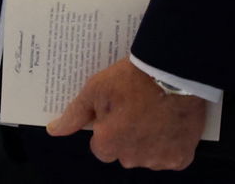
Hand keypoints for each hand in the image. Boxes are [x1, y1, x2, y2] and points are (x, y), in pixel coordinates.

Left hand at [46, 57, 207, 170]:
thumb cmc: (132, 80)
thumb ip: (74, 115)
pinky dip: (169, 144)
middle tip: (135, 109)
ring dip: (148, 142)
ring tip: (153, 113)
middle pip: (124, 153)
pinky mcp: (181, 158)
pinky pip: (170, 157)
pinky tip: (168, 123)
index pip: (101, 147)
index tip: (116, 111)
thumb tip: (54, 131)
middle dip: (127, 137)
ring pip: (147, 156)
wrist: (173, 73)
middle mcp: (132, 159)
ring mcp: (158, 160)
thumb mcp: (95, 90)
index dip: (107, 128)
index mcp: (108, 144)